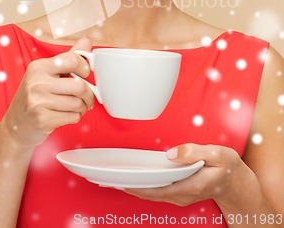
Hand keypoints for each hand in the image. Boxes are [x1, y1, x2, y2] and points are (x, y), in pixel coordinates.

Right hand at [0, 37, 94, 150]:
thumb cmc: (35, 96)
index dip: (85, 67)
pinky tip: (68, 115)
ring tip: (77, 107)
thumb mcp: (47, 73)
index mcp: (39, 67)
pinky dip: (76, 117)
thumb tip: (86, 42)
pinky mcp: (43, 119)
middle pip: (80, 85)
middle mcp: (37, 82)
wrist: (16, 125)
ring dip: (83, 107)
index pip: (72, 60)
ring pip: (78, 103)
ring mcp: (38, 101)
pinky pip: (73, 117)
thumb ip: (68, 58)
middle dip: (89, 94)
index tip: (85, 74)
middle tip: (87, 97)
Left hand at [123, 143, 251, 206]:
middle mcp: (182, 195)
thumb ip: (194, 152)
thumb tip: (171, 153)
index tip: (120, 180)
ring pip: (152, 194)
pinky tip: (135, 179)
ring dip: (135, 187)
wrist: (238, 184)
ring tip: (116, 177)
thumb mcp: (217, 154)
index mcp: (188, 186)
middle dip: (129, 186)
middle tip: (109, 177)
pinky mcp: (180, 193)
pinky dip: (144, 186)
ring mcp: (180, 196)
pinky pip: (157, 192)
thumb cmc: (228, 168)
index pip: (156, 189)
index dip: (137, 185)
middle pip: (150, 194)